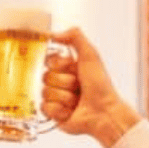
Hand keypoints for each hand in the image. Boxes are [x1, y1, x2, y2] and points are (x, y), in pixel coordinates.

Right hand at [42, 29, 139, 147]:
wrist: (103, 112)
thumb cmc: (100, 85)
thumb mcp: (90, 55)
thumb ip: (74, 37)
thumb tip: (52, 34)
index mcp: (67, 67)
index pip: (48, 60)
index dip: (58, 64)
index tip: (72, 67)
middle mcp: (59, 81)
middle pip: (45, 77)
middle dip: (64, 82)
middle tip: (78, 86)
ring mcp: (55, 98)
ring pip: (45, 93)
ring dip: (64, 97)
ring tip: (77, 100)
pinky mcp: (52, 113)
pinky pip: (44, 107)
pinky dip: (60, 109)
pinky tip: (70, 111)